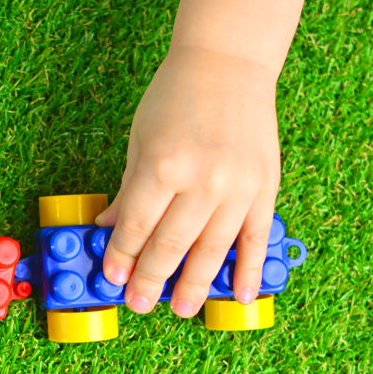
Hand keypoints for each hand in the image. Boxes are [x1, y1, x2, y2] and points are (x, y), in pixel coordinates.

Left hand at [95, 45, 280, 317]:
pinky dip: (246, 269)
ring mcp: (238, 187)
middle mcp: (203, 181)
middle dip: (151, 279)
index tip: (112, 279)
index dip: (122, 257)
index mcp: (163, 167)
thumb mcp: (139, 143)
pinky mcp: (264, 188)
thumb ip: (129, 192)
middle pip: (171, 245)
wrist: (227, 64)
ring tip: (181, 310)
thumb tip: (108, 230)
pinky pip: (255, 238)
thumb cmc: (174, 100)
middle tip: (139, 304)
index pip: (137, 227)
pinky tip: (238, 295)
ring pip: (212, 250)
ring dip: (195, 285)